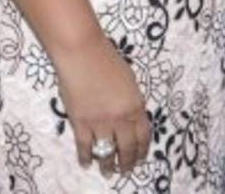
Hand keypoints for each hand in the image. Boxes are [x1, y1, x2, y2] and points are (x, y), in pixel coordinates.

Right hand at [54, 34, 151, 176]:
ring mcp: (100, 122)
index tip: (140, 158)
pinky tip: (87, 163)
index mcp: (136, 105)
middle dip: (127, 162)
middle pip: (127, 148)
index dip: (142, 150)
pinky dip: (86, 157)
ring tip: (108, 171)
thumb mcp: (129, 81)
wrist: (83, 53)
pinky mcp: (80, 123)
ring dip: (108, 165)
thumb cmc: (107, 60)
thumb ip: (131, 101)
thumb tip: (129, 117)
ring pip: (106, 153)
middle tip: (125, 170)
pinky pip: (85, 147)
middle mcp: (121, 118)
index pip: (143, 135)